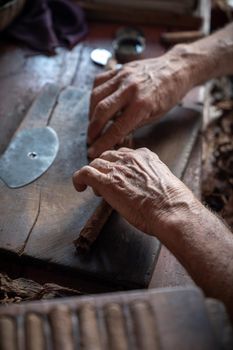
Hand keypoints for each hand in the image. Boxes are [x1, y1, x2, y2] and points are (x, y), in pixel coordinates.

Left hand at [73, 148, 195, 236]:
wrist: (171, 210)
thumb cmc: (173, 203)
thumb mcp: (164, 182)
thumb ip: (151, 179)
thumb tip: (145, 188)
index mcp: (145, 156)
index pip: (124, 154)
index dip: (117, 165)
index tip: (117, 175)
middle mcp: (130, 158)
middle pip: (107, 156)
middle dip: (104, 169)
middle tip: (105, 184)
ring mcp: (117, 169)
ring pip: (95, 163)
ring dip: (94, 175)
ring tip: (96, 189)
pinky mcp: (106, 182)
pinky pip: (84, 173)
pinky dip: (79, 179)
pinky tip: (79, 187)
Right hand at [88, 47, 192, 158]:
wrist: (176, 68)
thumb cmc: (168, 96)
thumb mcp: (154, 116)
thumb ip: (133, 125)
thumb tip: (115, 138)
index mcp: (142, 104)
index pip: (116, 128)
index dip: (102, 142)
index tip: (93, 151)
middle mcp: (130, 89)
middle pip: (101, 111)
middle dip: (92, 129)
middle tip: (90, 140)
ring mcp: (123, 77)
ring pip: (96, 96)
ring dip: (90, 113)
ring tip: (93, 124)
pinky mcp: (119, 69)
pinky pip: (99, 82)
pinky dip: (94, 95)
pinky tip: (96, 105)